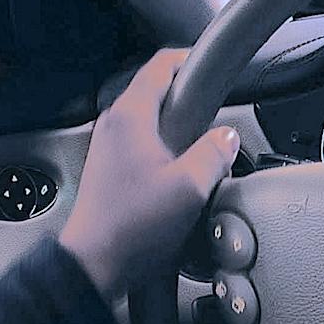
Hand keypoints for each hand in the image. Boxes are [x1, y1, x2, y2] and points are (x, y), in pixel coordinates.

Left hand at [60, 49, 239, 301]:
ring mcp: (110, 146)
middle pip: (159, 90)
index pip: (162, 65)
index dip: (194, 59)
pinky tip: (186, 171)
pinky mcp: (112, 167)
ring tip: (207, 145)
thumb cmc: (133, 227)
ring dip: (183, 125)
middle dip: (193, 96)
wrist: (95, 265)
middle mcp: (114, 125)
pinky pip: (147, 141)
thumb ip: (216, 151)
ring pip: (155, 118)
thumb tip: (228, 136)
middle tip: (221, 110)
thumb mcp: (191, 186)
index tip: (218, 64)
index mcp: (130, 117)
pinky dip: (170, 145)